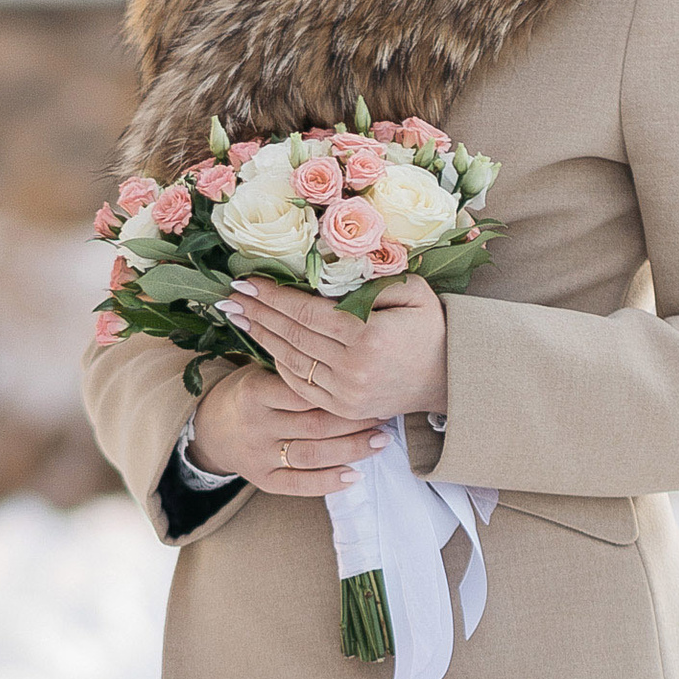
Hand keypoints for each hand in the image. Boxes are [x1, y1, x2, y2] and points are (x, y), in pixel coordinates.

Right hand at [189, 360, 391, 499]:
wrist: (212, 426)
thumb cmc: (252, 391)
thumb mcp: (263, 369)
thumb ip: (296, 366)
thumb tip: (350, 351)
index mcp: (255, 392)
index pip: (306, 392)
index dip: (342, 390)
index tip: (371, 383)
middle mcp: (256, 426)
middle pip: (315, 424)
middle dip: (356, 420)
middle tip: (386, 412)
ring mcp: (258, 456)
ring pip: (313, 455)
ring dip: (352, 449)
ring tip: (381, 440)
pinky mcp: (263, 480)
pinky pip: (299, 485)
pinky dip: (329, 482)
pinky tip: (356, 475)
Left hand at [221, 273, 448, 426]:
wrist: (448, 378)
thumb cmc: (431, 327)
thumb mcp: (413, 292)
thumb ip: (374, 280)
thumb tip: (327, 269)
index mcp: (369, 336)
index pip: (307, 312)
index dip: (273, 296)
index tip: (247, 281)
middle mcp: (353, 368)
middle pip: (292, 335)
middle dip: (258, 313)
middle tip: (230, 296)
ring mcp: (346, 394)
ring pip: (291, 361)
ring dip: (261, 337)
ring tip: (239, 316)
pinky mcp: (342, 408)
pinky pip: (300, 384)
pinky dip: (279, 363)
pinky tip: (265, 344)